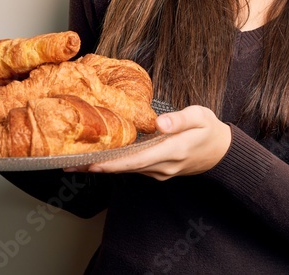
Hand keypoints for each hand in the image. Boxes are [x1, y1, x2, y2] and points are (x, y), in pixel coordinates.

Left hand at [77, 106, 231, 180]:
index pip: (136, 160)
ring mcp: (159, 172)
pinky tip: (97, 158)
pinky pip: (131, 168)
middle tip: (67, 163)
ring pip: (126, 170)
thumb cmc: (209, 130)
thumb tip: (159, 123)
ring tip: (74, 161)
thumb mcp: (201, 116)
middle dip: (96, 166)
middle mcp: (162, 166)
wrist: (221, 152)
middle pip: (124, 169)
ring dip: (102, 167)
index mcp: (172, 151)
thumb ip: (180, 119)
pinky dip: (114, 164)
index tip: (91, 163)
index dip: (112, 163)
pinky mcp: (156, 170)